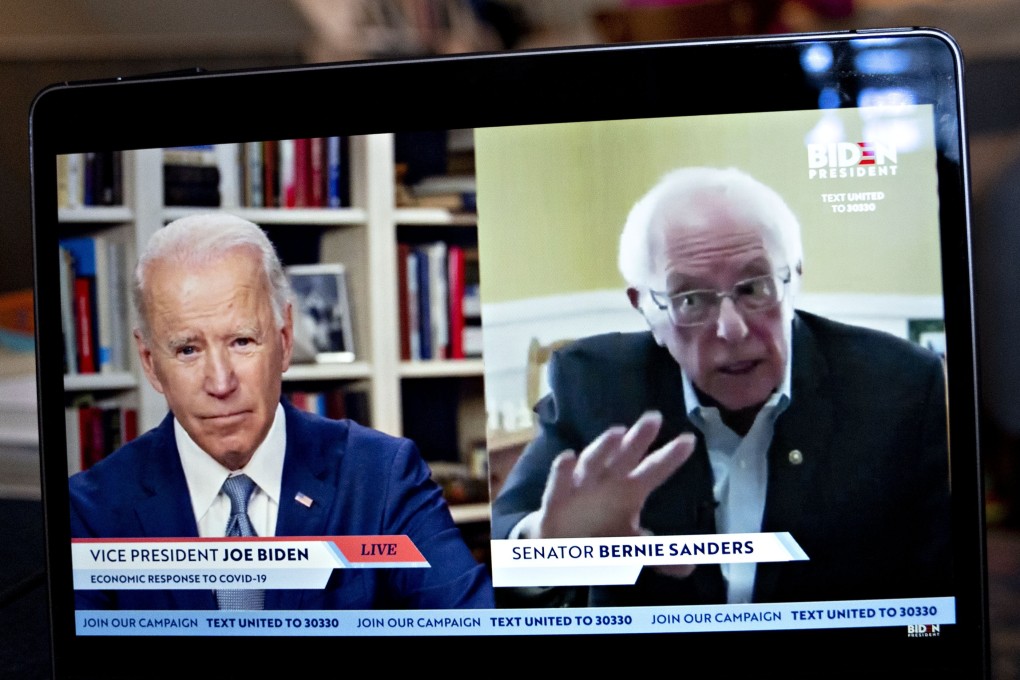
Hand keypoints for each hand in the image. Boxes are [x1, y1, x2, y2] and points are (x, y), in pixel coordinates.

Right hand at [536, 410, 695, 539]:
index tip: (689, 440)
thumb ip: (658, 554)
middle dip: (638, 438)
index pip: (653, 470)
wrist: (559, 545)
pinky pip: (558, 484)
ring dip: (604, 447)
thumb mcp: (631, 547)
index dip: (670, 457)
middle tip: (654, 419)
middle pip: (624, 455)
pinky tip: (567, 457)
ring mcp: (581, 487)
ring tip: (618, 432)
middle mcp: (607, 481)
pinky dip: (562, 471)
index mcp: (629, 490)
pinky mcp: (556, 499)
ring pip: (593, 462)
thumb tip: (689, 566)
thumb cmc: (600, 535)